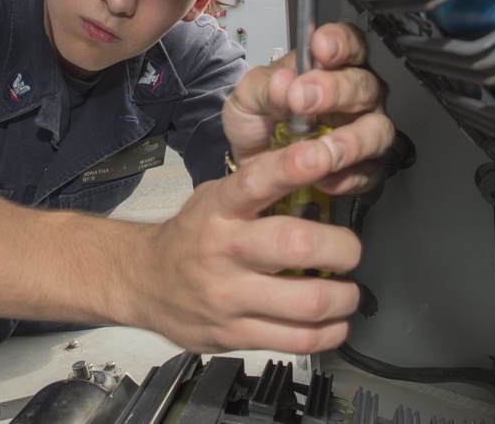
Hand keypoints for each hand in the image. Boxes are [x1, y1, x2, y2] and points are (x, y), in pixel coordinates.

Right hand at [122, 23, 394, 353]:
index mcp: (219, 209)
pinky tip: (333, 321)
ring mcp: (228, 297)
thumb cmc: (192, 234)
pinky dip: (330, 332)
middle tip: (351, 251)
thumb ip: (260, 188)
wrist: (143, 281)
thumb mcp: (214, 199)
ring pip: (306, 301)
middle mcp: (224, 250)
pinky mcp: (234, 335)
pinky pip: (297, 340)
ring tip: (349, 292)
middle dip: (342, 248)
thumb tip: (318, 168)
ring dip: (344, 297)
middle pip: (295, 245)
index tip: (324, 154)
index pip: (256, 182)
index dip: (294, 167)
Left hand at [222, 22, 392, 195]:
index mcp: (331, 67)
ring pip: (378, 131)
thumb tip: (283, 82)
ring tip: (322, 149)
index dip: (341, 43)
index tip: (321, 48)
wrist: (248, 161)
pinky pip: (368, 173)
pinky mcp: (363, 170)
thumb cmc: (257, 119)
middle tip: (303, 100)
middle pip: (366, 85)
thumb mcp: (247, 96)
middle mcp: (355, 97)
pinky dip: (346, 178)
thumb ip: (265, 87)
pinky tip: (322, 177)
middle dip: (336, 91)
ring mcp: (364, 134)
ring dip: (351, 140)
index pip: (350, 44)